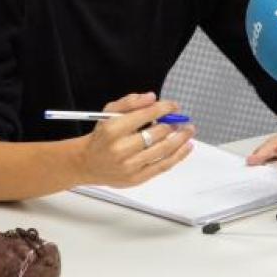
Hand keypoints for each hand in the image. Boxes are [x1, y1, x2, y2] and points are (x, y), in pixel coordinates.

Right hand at [74, 91, 194, 186]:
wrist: (88, 163)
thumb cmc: (102, 137)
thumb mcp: (109, 113)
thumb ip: (130, 102)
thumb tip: (151, 98)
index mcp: (112, 129)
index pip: (145, 115)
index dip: (164, 108)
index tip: (173, 106)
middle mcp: (120, 149)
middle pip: (156, 133)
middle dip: (172, 124)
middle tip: (180, 119)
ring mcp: (129, 165)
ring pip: (163, 150)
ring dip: (180, 139)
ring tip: (188, 130)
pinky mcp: (136, 178)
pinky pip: (163, 166)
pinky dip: (179, 155)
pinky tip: (187, 146)